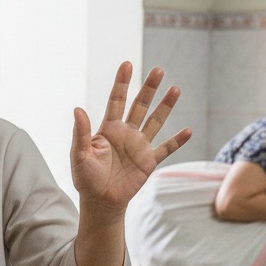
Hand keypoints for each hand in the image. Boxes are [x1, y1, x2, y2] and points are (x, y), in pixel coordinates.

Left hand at [70, 61, 191, 213]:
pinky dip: (177, 141)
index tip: (127, 64)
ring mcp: (139, 146)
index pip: (117, 100)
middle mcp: (126, 133)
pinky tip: (188, 130)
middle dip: (149, 88)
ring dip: (165, 107)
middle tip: (158, 70)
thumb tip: (77, 109)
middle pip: (140, 105)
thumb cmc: (86, 178)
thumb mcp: (79, 155)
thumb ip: (81, 133)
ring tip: (175, 89)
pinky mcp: (149, 162)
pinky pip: (166, 149)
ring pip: (155, 121)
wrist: (100, 202)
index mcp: (108, 129)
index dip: (122, 83)